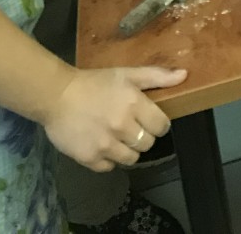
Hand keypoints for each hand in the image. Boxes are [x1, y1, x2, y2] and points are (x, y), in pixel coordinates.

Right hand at [42, 65, 186, 172]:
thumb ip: (157, 76)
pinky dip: (109, 159)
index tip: (149, 119)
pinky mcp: (90, 159)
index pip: (162, 126)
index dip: (158, 123)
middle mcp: (122, 127)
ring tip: (117, 136)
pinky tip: (103, 144)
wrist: (57, 96)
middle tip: (131, 126)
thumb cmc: (95, 83)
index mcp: (133, 104)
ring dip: (128, 149)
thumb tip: (184, 75)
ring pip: (132, 158)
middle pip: (148, 144)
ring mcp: (105, 145)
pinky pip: (110, 167)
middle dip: (143, 136)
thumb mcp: (127, 73)